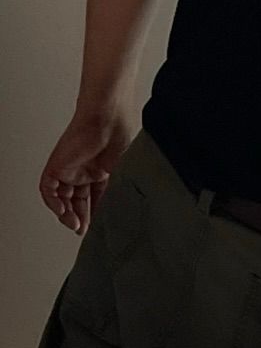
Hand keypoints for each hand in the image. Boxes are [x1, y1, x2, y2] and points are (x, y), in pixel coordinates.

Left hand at [39, 106, 132, 234]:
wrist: (109, 118)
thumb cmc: (122, 132)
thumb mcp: (125, 170)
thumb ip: (119, 190)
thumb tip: (122, 210)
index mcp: (101, 168)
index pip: (94, 195)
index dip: (95, 212)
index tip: (98, 226)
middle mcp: (83, 168)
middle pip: (76, 199)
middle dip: (80, 217)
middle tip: (84, 230)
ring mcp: (69, 167)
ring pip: (61, 196)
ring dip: (66, 213)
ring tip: (75, 224)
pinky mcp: (56, 165)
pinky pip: (48, 189)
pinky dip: (53, 203)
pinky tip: (64, 212)